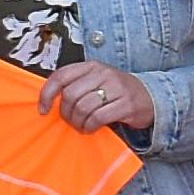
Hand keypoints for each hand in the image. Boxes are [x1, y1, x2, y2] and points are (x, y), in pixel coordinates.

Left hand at [42, 61, 158, 136]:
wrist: (150, 97)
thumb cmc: (117, 92)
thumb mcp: (97, 81)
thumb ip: (76, 85)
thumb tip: (49, 101)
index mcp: (92, 66)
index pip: (61, 76)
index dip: (47, 94)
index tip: (43, 109)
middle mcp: (103, 73)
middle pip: (70, 95)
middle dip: (66, 113)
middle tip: (71, 121)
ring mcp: (116, 88)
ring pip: (83, 108)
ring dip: (77, 122)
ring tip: (82, 126)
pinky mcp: (126, 104)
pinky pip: (98, 118)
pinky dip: (90, 127)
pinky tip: (91, 128)